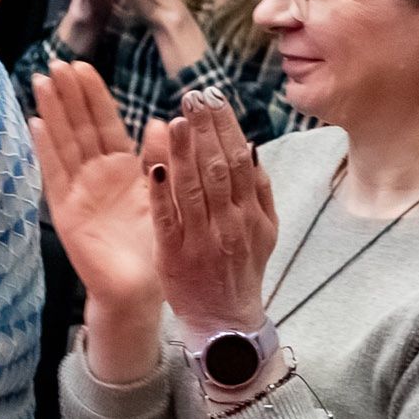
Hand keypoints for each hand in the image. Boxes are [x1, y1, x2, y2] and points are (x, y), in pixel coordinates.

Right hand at [31, 61, 164, 317]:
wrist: (140, 289)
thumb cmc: (154, 246)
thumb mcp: (164, 194)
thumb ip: (161, 158)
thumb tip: (161, 120)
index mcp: (122, 169)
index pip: (104, 124)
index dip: (93, 96)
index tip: (82, 66)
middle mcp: (96, 175)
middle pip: (79, 126)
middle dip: (68, 95)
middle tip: (56, 62)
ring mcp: (78, 191)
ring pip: (64, 142)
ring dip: (53, 112)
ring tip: (42, 81)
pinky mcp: (65, 211)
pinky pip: (55, 174)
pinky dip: (45, 148)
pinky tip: (36, 123)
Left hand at [147, 88, 279, 338]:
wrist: (225, 321)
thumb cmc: (241, 268)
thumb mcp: (263, 230)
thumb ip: (258, 190)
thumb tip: (250, 146)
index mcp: (251, 213)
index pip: (239, 160)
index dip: (226, 127)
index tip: (212, 97)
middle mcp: (230, 222)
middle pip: (219, 168)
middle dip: (206, 130)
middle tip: (193, 97)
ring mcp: (202, 238)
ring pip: (194, 189)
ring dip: (184, 153)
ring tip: (175, 120)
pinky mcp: (175, 253)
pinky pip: (168, 218)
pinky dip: (162, 193)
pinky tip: (155, 167)